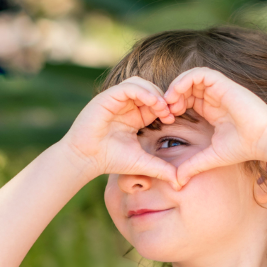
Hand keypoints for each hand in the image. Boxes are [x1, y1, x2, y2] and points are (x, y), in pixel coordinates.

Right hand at [61, 76, 180, 188]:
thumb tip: (179, 182)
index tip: (173, 118)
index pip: (154, 102)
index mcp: (134, 115)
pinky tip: (152, 103)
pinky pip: (129, 86)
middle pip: (149, 88)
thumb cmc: (111, 160)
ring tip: (162, 108)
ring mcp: (116, 99)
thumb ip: (160, 168)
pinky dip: (143, 91)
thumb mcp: (142, 162)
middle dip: (163, 98)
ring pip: (140, 83)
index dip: (166, 106)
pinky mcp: (107, 97)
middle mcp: (125, 105)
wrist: (87, 159)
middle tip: (170, 112)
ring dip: (154, 93)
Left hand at [162, 67, 266, 185]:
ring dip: (176, 87)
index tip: (167, 120)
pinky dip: (185, 80)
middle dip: (172, 96)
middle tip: (165, 111)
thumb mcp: (211, 157)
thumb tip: (177, 183)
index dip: (173, 106)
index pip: (187, 99)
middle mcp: (214, 98)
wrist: (263, 139)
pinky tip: (177, 94)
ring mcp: (218, 89)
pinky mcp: (223, 84)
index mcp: (211, 110)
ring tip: (170, 102)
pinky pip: (200, 74)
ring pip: (190, 77)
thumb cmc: (242, 148)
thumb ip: (193, 166)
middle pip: (186, 87)